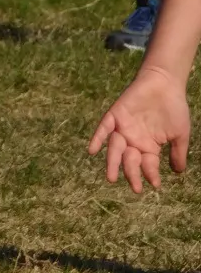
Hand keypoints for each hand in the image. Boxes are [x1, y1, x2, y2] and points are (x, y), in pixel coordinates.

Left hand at [88, 66, 190, 192]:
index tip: (155, 185)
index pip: (147, 165)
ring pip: (115, 148)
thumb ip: (177, 152)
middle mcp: (133, 140)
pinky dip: (98, 138)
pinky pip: (104, 128)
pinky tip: (92, 150)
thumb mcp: (180, 134)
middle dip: (131, 174)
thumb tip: (178, 173)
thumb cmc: (174, 108)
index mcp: (149, 146)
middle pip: (129, 160)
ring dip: (112, 162)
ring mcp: (123, 128)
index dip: (150, 174)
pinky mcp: (115, 115)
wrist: (165, 84)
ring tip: (112, 178)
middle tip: (135, 188)